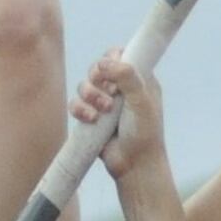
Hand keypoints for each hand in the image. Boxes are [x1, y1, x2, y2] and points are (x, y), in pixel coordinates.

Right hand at [69, 51, 165, 180]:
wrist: (134, 165)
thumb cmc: (144, 133)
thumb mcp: (141, 101)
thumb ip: (127, 76)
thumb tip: (104, 61)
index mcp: (138, 79)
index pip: (120, 55)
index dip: (111, 58)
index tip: (110, 69)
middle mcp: (121, 88)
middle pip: (97, 68)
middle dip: (97, 79)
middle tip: (107, 92)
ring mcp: (104, 103)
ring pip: (84, 85)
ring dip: (89, 95)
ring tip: (102, 111)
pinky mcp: (91, 117)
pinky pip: (75, 104)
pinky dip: (79, 109)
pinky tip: (91, 119)